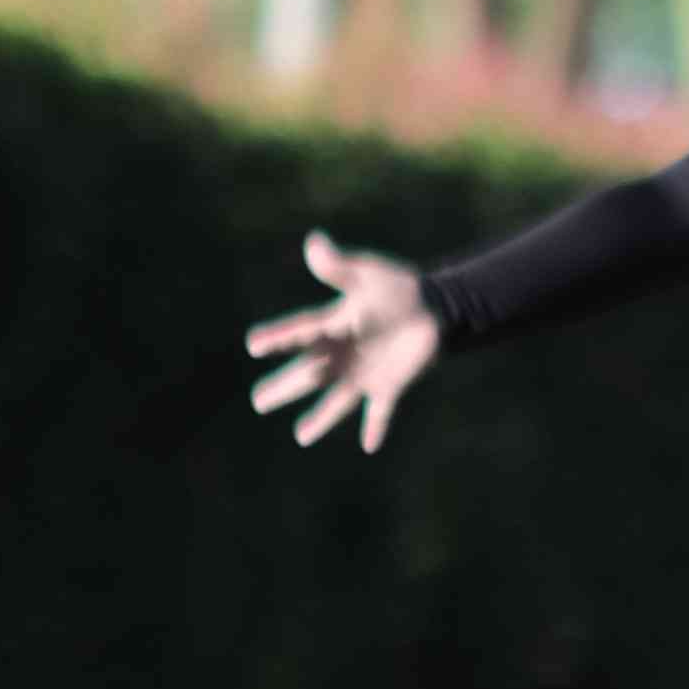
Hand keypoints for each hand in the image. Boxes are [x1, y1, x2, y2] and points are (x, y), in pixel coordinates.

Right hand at [245, 233, 440, 454]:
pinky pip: (380, 412)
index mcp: (333, 326)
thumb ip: (339, 267)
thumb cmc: (398, 287)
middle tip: (258, 401)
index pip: (299, 333)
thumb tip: (314, 242)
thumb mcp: (366, 274)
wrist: (435, 306)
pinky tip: (369, 446)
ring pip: (336, 400)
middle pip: (307, 374)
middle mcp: (342, 354)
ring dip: (320, 419)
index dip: (277, 338)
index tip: (253, 344)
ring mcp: (364, 373)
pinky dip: (376, 427)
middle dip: (283, 387)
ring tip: (302, 436)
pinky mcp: (389, 386)